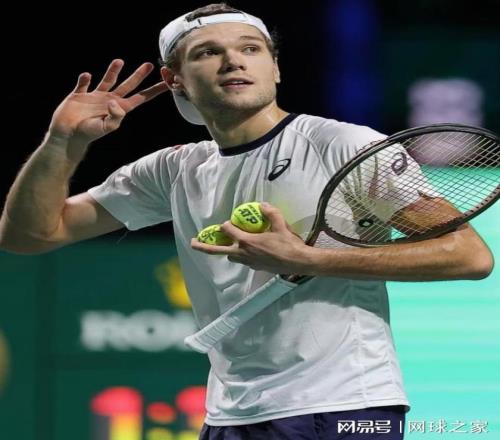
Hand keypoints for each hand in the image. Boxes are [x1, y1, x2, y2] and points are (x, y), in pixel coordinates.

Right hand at [49, 59, 168, 143]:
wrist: (67, 135)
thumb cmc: (88, 133)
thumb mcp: (106, 127)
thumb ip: (115, 116)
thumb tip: (114, 101)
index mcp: (120, 108)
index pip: (141, 98)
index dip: (154, 91)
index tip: (166, 84)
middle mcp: (109, 101)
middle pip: (128, 85)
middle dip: (139, 75)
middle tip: (150, 65)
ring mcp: (95, 97)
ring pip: (108, 80)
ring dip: (113, 71)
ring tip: (120, 61)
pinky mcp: (79, 95)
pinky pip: (83, 83)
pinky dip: (84, 79)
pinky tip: (87, 76)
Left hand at [191, 203, 315, 273]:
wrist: (299, 262)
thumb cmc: (289, 243)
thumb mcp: (281, 224)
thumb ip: (270, 212)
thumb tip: (262, 204)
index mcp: (246, 242)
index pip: (228, 231)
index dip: (225, 225)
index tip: (228, 222)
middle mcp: (243, 254)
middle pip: (217, 251)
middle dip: (203, 246)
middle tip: (192, 242)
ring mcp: (248, 263)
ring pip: (230, 256)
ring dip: (226, 250)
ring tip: (225, 244)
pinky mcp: (255, 268)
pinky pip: (242, 260)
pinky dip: (240, 255)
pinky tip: (247, 250)